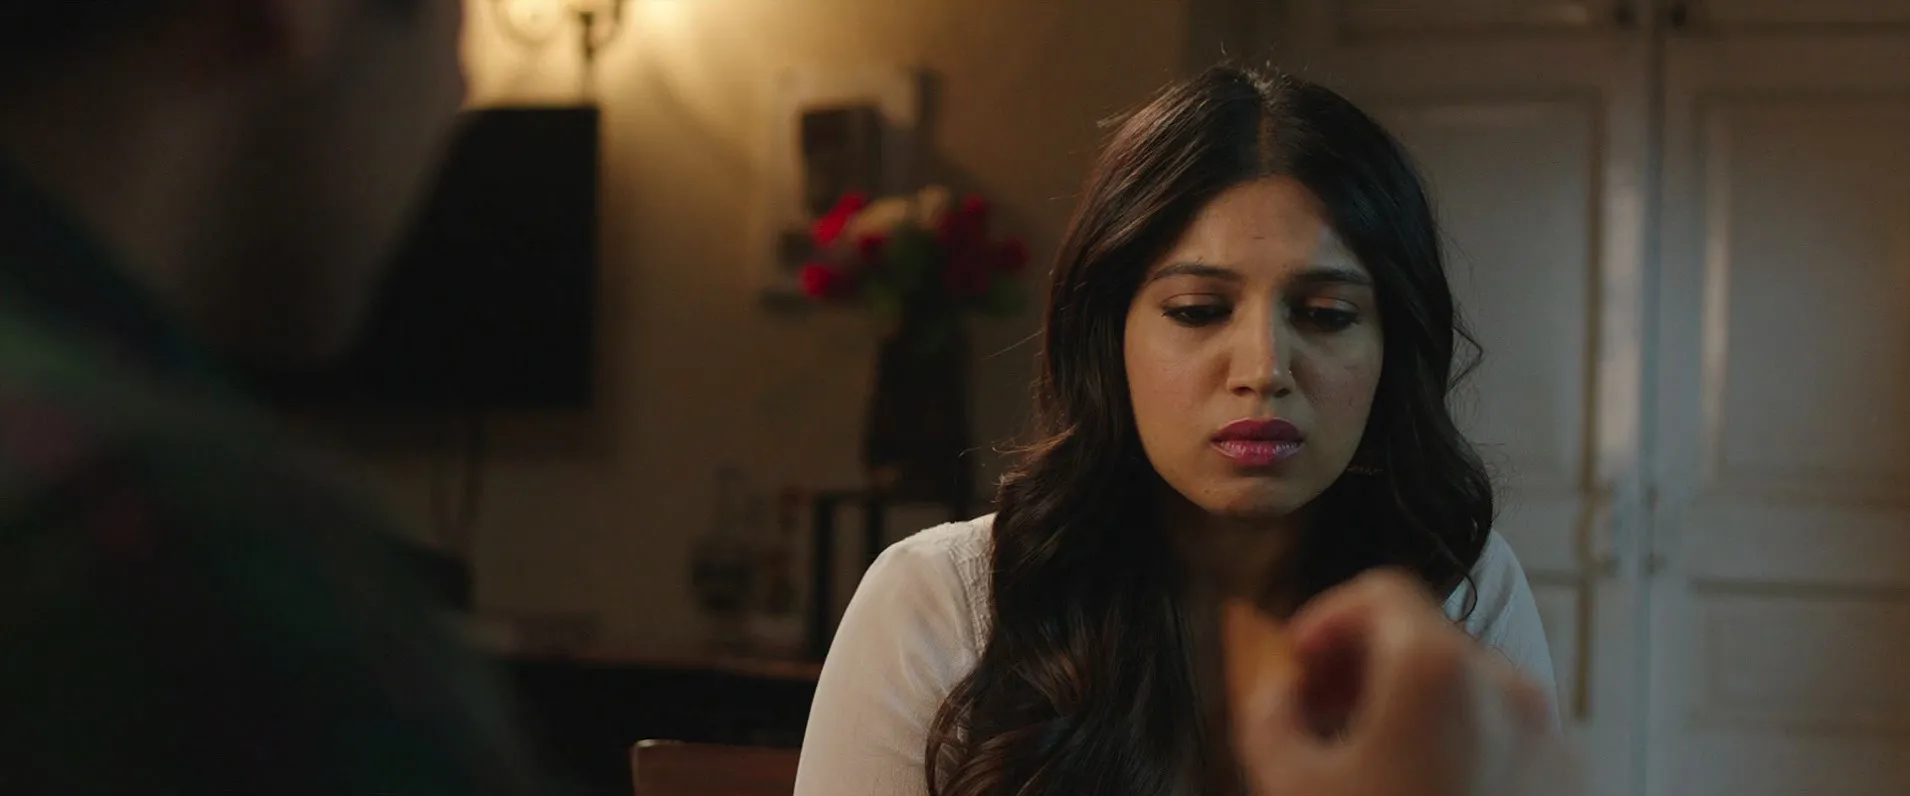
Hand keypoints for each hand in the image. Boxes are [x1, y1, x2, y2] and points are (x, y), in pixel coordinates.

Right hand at [1229, 571, 1578, 795]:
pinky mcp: (1568, 786)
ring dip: (1409, 706)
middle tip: (1316, 713)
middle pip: (1427, 638)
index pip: (1382, 592)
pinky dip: (1455, 742)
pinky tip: (1416, 792)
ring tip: (1364, 763)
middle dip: (1364, 665)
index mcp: (1438, 670)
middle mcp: (1507, 688)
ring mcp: (1550, 740)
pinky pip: (1502, 736)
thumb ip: (1271, 716)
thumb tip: (1282, 696)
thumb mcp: (1288, 785)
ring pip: (1467, 689)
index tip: (1298, 663)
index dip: (1325, 618)